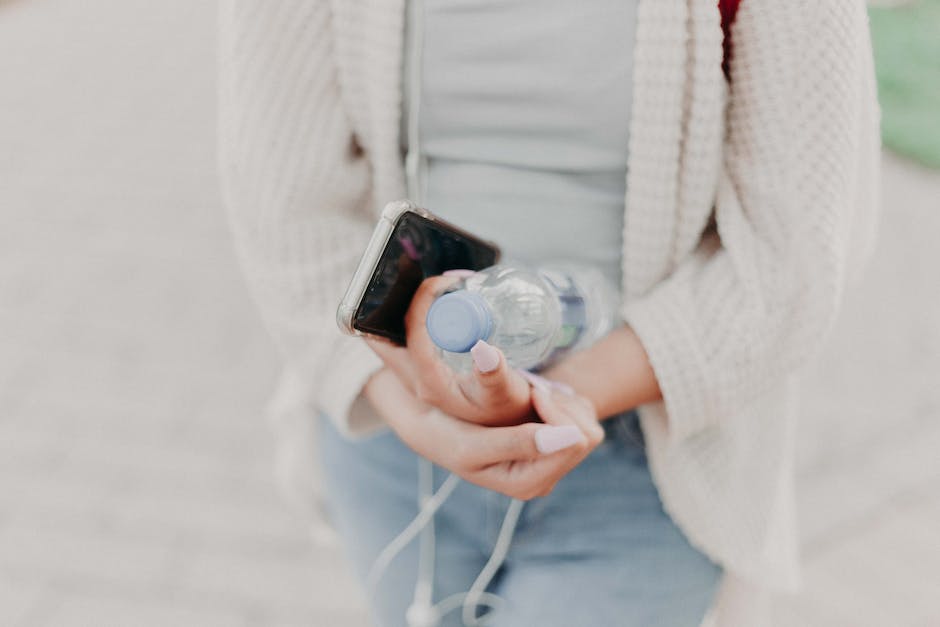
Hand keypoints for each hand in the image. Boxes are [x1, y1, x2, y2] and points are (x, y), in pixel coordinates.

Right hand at [363, 368, 604, 499]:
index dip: (556, 412)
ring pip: (587, 426)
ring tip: (532, 394)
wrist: (436, 425)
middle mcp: (544, 479)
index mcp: (527, 484)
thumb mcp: (473, 442)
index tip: (532, 392)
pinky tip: (536, 401)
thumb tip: (570, 437)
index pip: (574, 442)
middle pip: (586, 437)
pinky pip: (581, 419)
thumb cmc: (448, 434)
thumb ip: (518, 442)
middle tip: (533, 390)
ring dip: (563, 403)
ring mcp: (550, 464)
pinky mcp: (553, 447)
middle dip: (561, 408)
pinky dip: (563, 403)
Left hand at [366, 274, 532, 426]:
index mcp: (427, 382)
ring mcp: (416, 373)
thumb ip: (494, 375)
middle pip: (387, 332)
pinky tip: (446, 304)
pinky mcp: (423, 367)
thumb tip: (485, 352)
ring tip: (445, 290)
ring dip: (413, 309)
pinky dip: (422, 317)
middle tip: (440, 284)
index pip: (412, 331)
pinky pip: (410, 336)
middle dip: (402, 301)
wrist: (507, 424)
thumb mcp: (503, 392)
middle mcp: (414, 378)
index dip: (424, 300)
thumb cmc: (505, 407)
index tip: (448, 281)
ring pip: (396, 334)